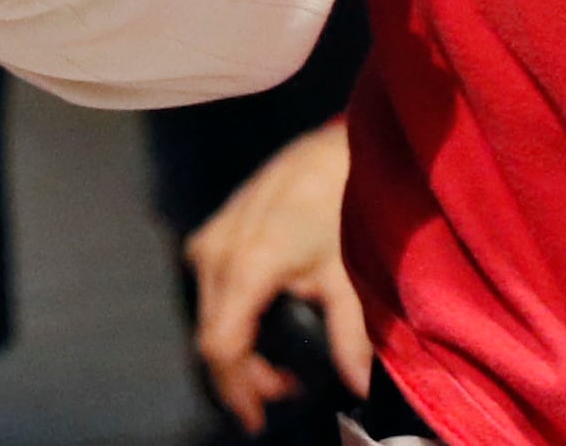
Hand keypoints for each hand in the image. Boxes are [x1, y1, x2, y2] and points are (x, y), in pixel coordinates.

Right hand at [186, 120, 368, 434]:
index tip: (257, 418)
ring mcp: (213, 236)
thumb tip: (356, 385)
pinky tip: (265, 326)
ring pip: (209, 313)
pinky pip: (213, 288)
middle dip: (243, 375)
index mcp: (248, 264)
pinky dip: (233, 317)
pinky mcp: (217, 229)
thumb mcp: (352, 273)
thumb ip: (350, 337)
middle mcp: (218, 250)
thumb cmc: (344, 199)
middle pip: (211, 335)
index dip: (236, 390)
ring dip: (238, 347)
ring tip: (280, 365)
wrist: (335, 147)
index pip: (221, 344)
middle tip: (285, 390)